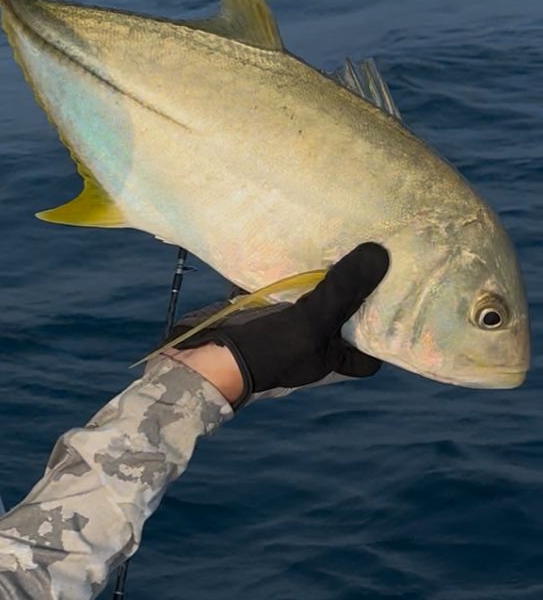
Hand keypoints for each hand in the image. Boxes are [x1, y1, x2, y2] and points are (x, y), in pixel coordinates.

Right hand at [163, 244, 389, 406]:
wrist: (204, 358)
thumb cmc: (267, 351)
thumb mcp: (313, 321)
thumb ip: (344, 290)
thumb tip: (380, 255)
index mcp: (329, 358)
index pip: (366, 358)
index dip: (383, 339)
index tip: (396, 306)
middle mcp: (310, 345)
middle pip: (340, 319)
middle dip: (351, 293)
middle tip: (372, 260)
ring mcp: (284, 328)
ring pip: (309, 300)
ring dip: (316, 275)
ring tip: (339, 241)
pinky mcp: (258, 313)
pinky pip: (275, 289)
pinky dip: (279, 270)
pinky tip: (289, 243)